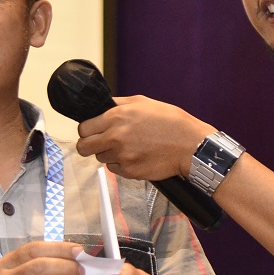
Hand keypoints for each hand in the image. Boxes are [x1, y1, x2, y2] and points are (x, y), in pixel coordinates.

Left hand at [75, 96, 213, 181]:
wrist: (190, 145)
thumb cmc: (171, 122)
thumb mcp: (143, 102)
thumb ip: (118, 104)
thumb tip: (102, 106)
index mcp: (116, 117)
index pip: (83, 128)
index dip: (87, 130)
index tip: (93, 130)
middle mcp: (115, 137)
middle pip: (84, 147)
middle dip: (89, 144)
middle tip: (101, 142)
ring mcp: (122, 156)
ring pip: (100, 158)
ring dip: (109, 154)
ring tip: (127, 147)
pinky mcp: (129, 172)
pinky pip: (114, 169)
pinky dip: (121, 164)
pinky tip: (135, 156)